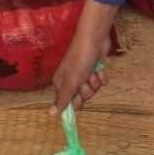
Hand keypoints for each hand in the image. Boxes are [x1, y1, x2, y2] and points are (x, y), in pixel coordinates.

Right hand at [51, 0, 116, 114]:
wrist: (94, 39)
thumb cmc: (80, 60)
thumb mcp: (70, 82)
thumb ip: (62, 100)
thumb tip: (51, 115)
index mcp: (61, 84)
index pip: (69, 103)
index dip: (76, 101)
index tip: (80, 96)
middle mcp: (72, 80)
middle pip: (83, 97)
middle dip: (87, 90)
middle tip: (85, 80)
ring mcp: (84, 75)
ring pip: (94, 89)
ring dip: (95, 81)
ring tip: (92, 71)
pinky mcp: (95, 69)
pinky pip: (101, 81)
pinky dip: (102, 75)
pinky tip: (99, 67)